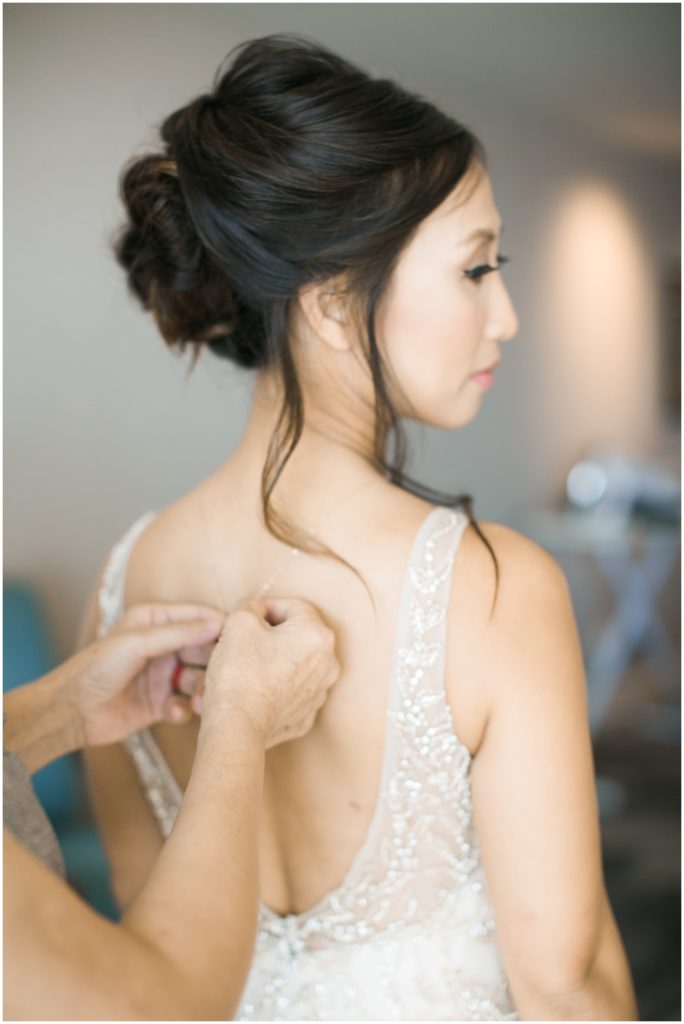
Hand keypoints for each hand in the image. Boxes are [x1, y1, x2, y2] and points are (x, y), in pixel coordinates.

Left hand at [64, 603, 224, 746]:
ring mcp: (163, 674)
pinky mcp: (161, 702)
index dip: (220, 626)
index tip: (242, 638)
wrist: (70, 712)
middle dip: (214, 664)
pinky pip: (185, 703)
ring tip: (200, 702)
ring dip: (202, 690)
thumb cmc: (96, 669)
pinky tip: (174, 713)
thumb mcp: (138, 644)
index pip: (200, 616)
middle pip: (204, 649)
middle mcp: (163, 645)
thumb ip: (179, 633)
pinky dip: (184, 709)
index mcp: (157, 620)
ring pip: (198, 679)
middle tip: (224, 677)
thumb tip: (218, 623)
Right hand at [198, 597, 339, 747]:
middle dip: (271, 634)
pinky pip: (291, 690)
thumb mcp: (239, 622)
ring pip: (296, 663)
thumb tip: (255, 609)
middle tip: (244, 639)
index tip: (246, 617)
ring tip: (246, 665)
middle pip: (298, 635)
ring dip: (274, 659)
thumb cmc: (240, 673)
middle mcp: (329, 665)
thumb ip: (251, 606)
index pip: (294, 606)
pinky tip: (254, 689)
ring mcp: (319, 693)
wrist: (237, 728)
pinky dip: (276, 686)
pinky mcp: (306, 716)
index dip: (266, 606)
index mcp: (318, 636)